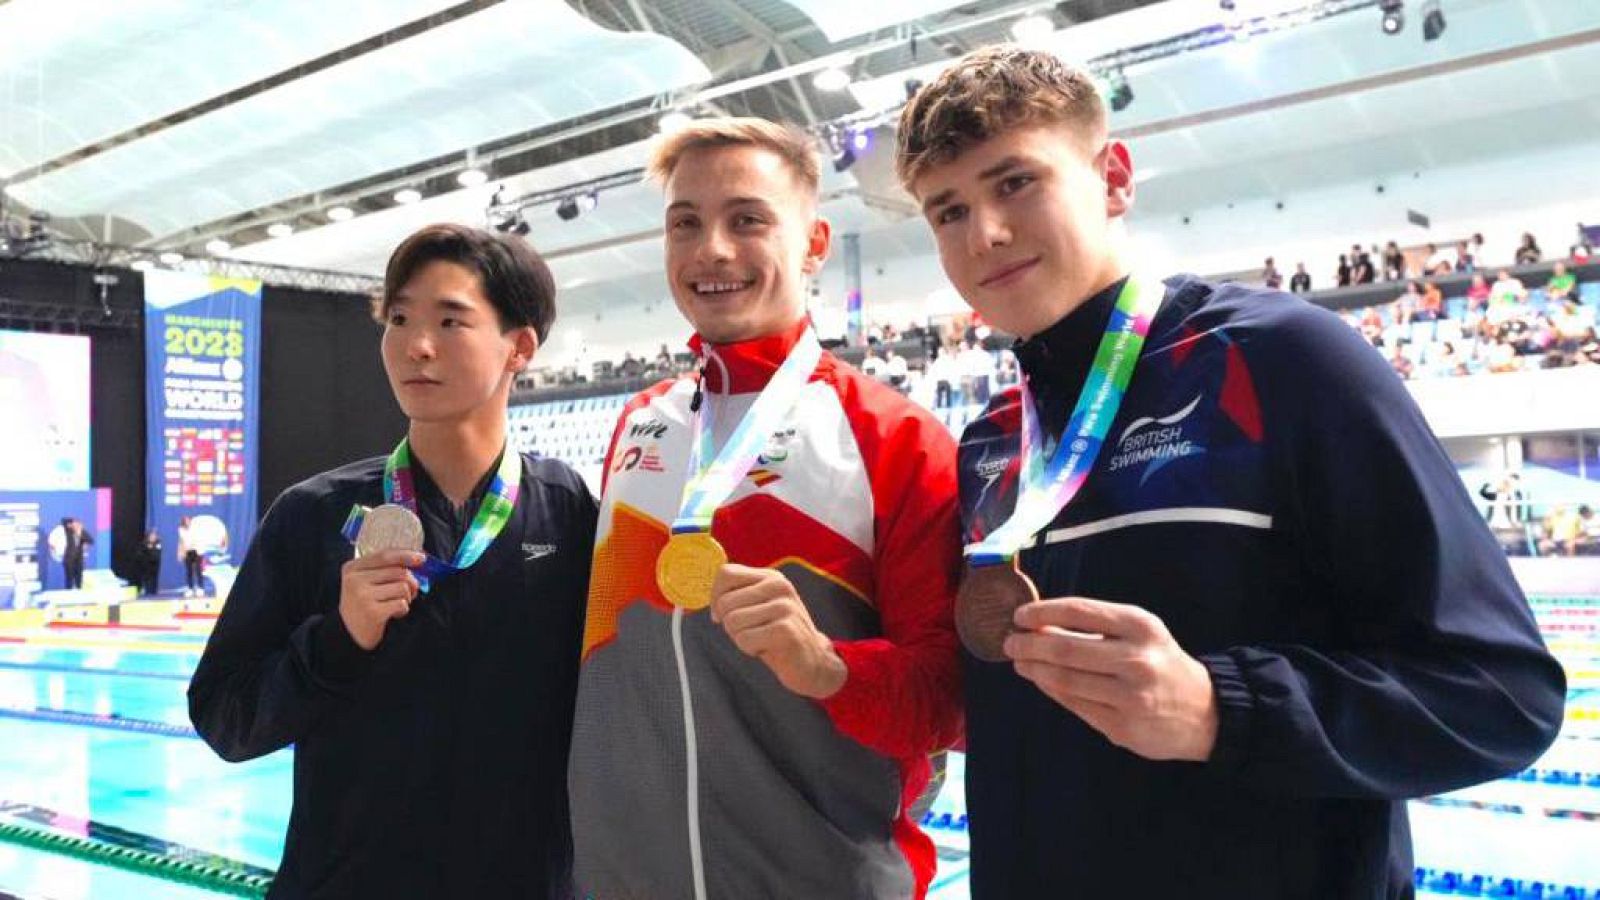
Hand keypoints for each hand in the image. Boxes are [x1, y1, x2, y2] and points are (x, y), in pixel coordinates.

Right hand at [338, 550, 423, 650]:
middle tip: (410, 592)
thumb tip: (419, 557)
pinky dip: (403, 610)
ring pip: (403, 587)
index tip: (422, 558)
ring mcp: (362, 596)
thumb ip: (385, 568)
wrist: (350, 633)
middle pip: (399, 572)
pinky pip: (401, 604)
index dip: (406, 555)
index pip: (384, 555)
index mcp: (352, 568)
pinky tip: (394, 614)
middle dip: (411, 582)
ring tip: (397, 604)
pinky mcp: (372, 612)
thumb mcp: (366, 581)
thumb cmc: (364, 603)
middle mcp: (355, 580)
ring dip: (406, 597)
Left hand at [710, 564, 846, 699]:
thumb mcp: (759, 607)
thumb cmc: (777, 634)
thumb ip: (737, 595)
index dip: (715, 597)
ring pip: (732, 622)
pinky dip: (750, 649)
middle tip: (752, 631)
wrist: (812, 662)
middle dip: (730, 624)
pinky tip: (767, 649)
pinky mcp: (785, 630)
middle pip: (726, 602)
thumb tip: (711, 601)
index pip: (726, 573)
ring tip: (761, 639)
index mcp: (771, 577)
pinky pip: (744, 639)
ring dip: (741, 638)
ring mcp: (784, 607)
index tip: (721, 615)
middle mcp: (779, 586)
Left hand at [1004, 597, 1217, 761]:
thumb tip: (1040, 622)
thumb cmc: (1161, 662)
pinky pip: (1074, 705)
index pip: (1080, 611)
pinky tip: (1041, 681)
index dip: (1043, 612)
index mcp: (1141, 626)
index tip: (1020, 615)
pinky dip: (1050, 690)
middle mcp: (1137, 660)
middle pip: (1065, 649)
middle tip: (1010, 642)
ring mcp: (1129, 697)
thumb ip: (1096, 625)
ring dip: (1033, 669)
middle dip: (1028, 645)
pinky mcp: (1122, 727)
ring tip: (1021, 662)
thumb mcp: (1140, 632)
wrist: (1206, 712)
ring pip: (1064, 680)